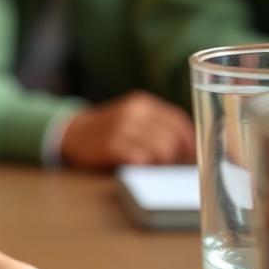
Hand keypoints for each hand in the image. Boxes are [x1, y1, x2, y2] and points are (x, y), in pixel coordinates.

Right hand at [60, 91, 195, 167]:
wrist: (73, 133)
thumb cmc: (111, 130)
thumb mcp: (134, 118)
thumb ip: (158, 126)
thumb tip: (193, 149)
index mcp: (142, 103)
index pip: (178, 121)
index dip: (191, 141)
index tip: (195, 156)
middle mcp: (133, 112)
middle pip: (172, 138)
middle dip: (176, 156)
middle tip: (169, 164)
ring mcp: (121, 127)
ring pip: (162, 149)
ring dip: (162, 163)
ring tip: (151, 165)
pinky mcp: (111, 144)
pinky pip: (142, 159)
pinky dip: (145, 165)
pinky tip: (137, 164)